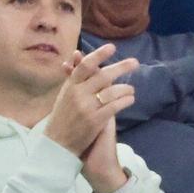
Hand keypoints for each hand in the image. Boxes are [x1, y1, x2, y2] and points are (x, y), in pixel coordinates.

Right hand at [42, 43, 138, 189]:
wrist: (58, 145)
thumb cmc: (63, 117)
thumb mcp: (65, 94)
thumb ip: (73, 75)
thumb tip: (77, 54)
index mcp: (70, 86)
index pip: (85, 66)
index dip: (99, 55)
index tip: (112, 48)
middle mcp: (78, 94)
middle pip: (103, 76)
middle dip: (121, 67)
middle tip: (135, 63)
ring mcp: (87, 108)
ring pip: (112, 91)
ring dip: (125, 88)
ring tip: (131, 89)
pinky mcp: (95, 121)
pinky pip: (114, 106)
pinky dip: (125, 101)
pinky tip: (130, 99)